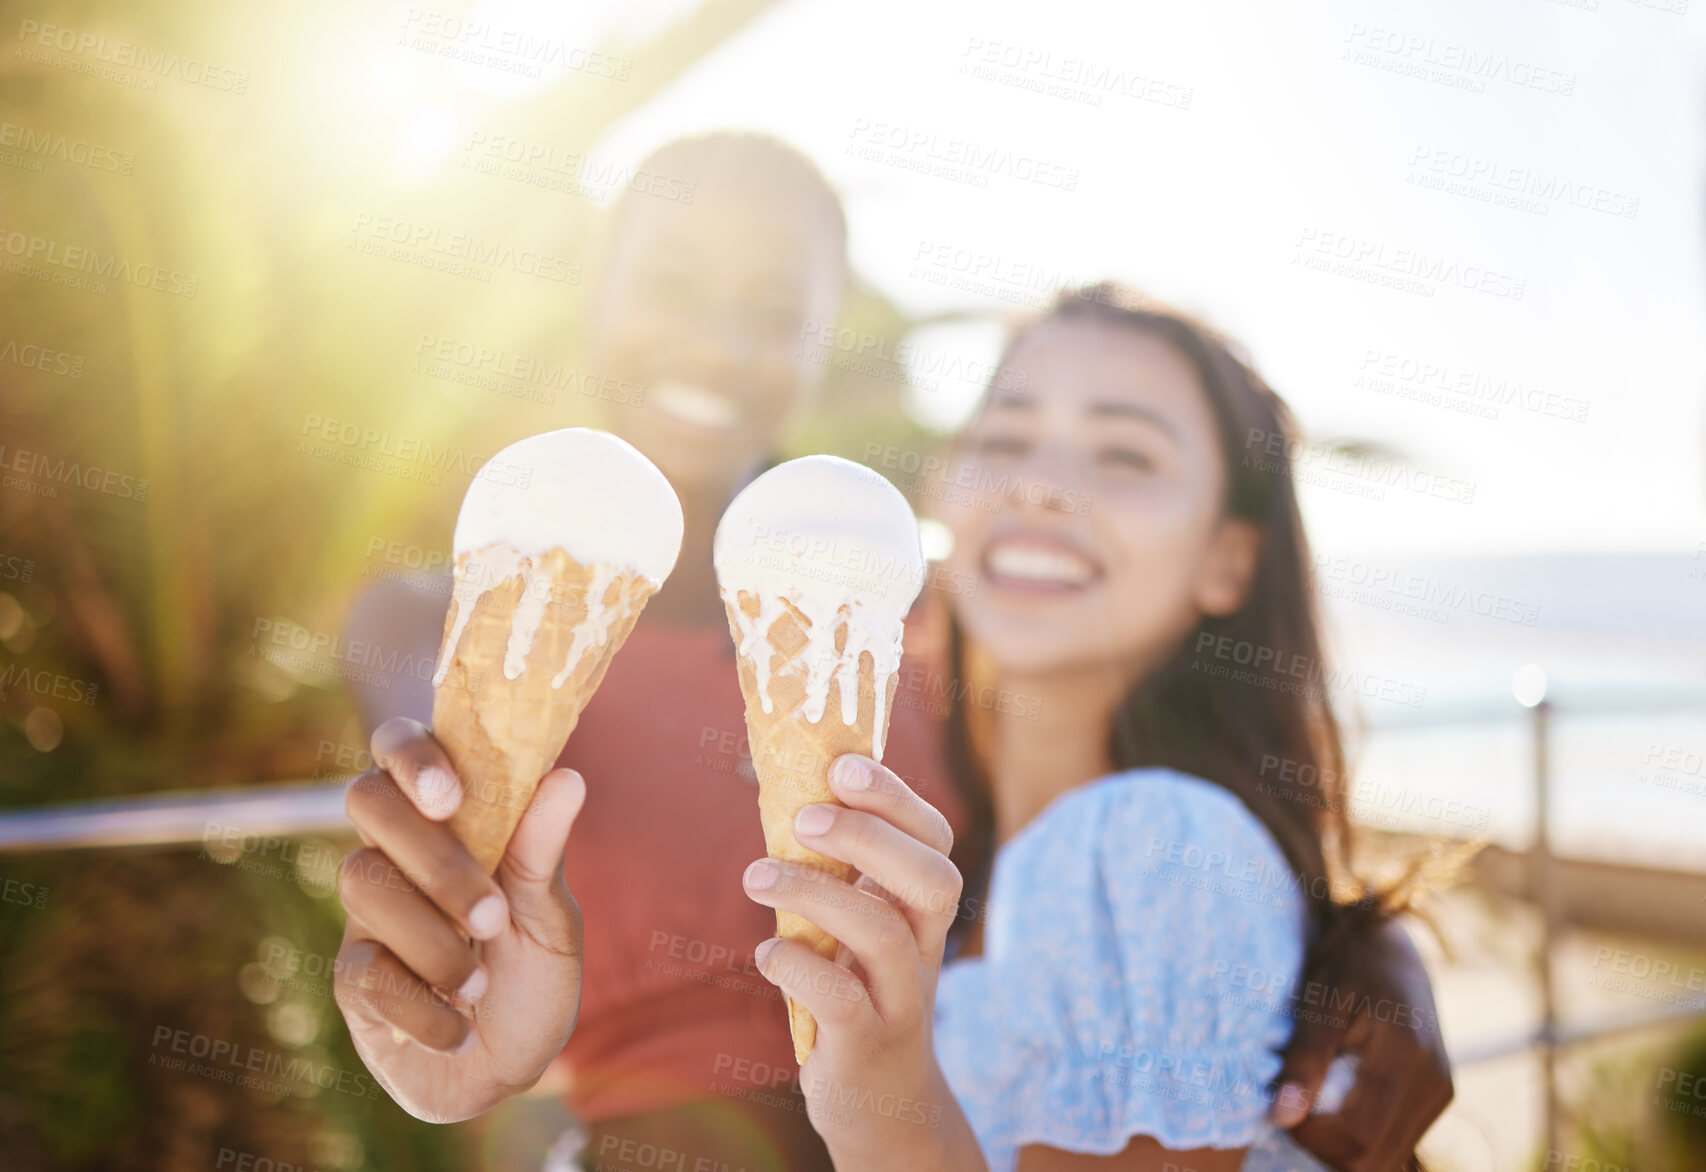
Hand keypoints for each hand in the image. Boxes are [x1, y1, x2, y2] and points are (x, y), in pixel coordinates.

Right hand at [333, 717, 586, 1122]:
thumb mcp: (551, 917)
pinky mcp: (352, 976)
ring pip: (363, 881)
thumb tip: (567, 776)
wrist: (506, 1071)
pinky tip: (460, 1029)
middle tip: (492, 916)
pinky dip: (422, 1006)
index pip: (401, 746)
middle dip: (432, 857)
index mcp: (450, 820)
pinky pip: (365, 970)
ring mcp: (369, 912)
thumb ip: (544, 852)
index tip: (451, 797)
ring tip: (481, 985)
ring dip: (432, 939)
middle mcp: (399, 853)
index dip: (413, 756)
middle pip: (367, 800)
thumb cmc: (530, 977)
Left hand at [741, 753, 985, 1171]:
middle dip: (869, 836)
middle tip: (803, 816)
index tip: (841, 766)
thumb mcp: (855, 925)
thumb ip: (837, 869)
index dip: (895, 797)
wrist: (879, 1101)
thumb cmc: (853, 989)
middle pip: (931, 879)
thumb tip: (786, 784)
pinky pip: (840, 999)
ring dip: (815, 892)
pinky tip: (768, 952)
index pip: (935, 839)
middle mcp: (923, 948)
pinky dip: (797, 965)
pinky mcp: (866, 1043)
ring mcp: (900, 998)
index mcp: (919, 909)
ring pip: (881, 934)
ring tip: (756, 875)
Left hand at [1272, 918, 1452, 1170]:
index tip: (1283, 1106)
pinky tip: (1340, 1102)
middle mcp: (1434, 1081)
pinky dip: (1364, 1134)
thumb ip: (1304, 1059)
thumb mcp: (1317, 1001)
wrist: (1391, 945)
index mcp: (1406, 1055)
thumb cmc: (1345, 965)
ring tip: (1316, 1102)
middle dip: (1327, 1146)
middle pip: (1375, 1157)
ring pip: (1388, 1156)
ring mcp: (1441, 1091)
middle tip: (1296, 1107)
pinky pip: (1398, 1140)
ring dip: (1345, 1143)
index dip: (1314, 1137)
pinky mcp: (1440, 1095)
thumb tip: (1283, 1116)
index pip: (1358, 1137)